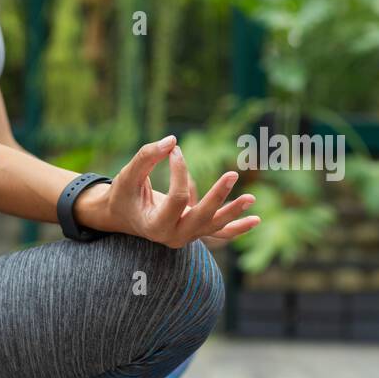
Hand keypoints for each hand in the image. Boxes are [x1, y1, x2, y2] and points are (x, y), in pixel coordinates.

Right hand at [77, 135, 258, 247]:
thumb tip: (173, 140)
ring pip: (215, 227)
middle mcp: (173, 237)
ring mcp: (187, 237)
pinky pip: (219, 233)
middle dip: (218, 197)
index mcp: (155, 226)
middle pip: (201, 218)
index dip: (179, 172)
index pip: (177, 198)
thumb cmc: (124, 194)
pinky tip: (255, 220)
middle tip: (233, 174)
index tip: (176, 150)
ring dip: (234, 213)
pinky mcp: (195, 232)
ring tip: (252, 199)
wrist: (123, 215)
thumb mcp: (128, 175)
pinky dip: (237, 228)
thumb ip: (147, 157)